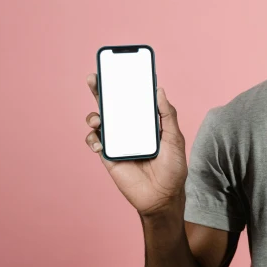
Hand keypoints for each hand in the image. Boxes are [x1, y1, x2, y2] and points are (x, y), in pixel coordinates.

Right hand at [85, 73, 187, 216]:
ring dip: (94, 115)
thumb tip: (159, 90)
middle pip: (111, 105)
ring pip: (100, 122)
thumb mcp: (174, 138)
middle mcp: (129, 129)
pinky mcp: (109, 156)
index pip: (132, 99)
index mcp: (145, 122)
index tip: (118, 69)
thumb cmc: (172, 169)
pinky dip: (93, 138)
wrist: (162, 197)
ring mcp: (118, 141)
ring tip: (97, 118)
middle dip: (100, 90)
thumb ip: (167, 115)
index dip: (124, 85)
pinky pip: (95, 142)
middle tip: (94, 78)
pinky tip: (98, 140)